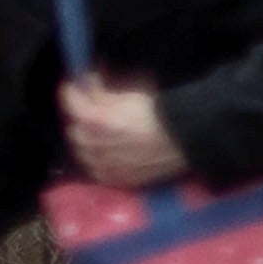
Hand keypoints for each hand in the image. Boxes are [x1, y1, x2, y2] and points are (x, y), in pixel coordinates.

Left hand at [59, 74, 186, 188]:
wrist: (191, 138)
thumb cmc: (163, 111)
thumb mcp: (131, 91)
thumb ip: (105, 90)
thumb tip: (89, 84)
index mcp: (97, 121)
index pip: (71, 104)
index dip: (71, 91)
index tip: (74, 84)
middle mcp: (96, 146)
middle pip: (74, 130)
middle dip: (79, 118)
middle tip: (90, 108)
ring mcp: (107, 166)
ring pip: (83, 152)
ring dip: (86, 140)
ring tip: (97, 131)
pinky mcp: (119, 179)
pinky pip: (97, 170)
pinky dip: (97, 160)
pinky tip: (106, 152)